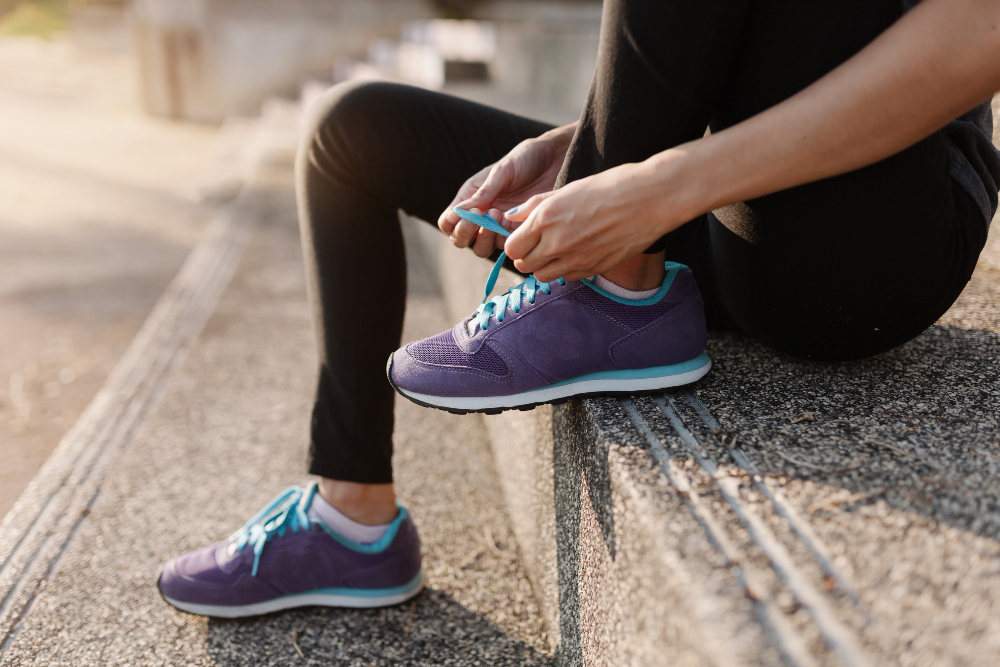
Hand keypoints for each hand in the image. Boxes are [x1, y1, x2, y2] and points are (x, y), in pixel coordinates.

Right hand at [438, 123, 576, 257]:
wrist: (555, 160)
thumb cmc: (525, 159)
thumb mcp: (501, 171)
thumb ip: (483, 192)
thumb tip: (460, 212)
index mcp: (470, 197)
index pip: (448, 221)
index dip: (450, 223)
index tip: (463, 213)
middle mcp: (481, 215)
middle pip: (461, 239)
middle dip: (465, 234)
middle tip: (476, 219)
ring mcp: (498, 226)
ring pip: (481, 248)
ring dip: (484, 236)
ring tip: (496, 214)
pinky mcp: (517, 232)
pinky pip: (504, 246)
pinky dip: (503, 239)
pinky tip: (509, 220)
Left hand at [503, 156, 695, 281]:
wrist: (650, 198)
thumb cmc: (611, 186)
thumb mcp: (567, 189)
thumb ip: (535, 206)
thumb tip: (511, 217)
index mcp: (546, 218)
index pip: (512, 247)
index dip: (516, 243)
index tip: (524, 236)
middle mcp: (557, 242)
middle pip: (523, 265)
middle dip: (527, 256)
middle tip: (538, 244)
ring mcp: (576, 259)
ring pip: (542, 276)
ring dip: (544, 266)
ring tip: (557, 250)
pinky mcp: (593, 269)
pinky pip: (567, 277)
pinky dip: (566, 269)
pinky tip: (577, 252)